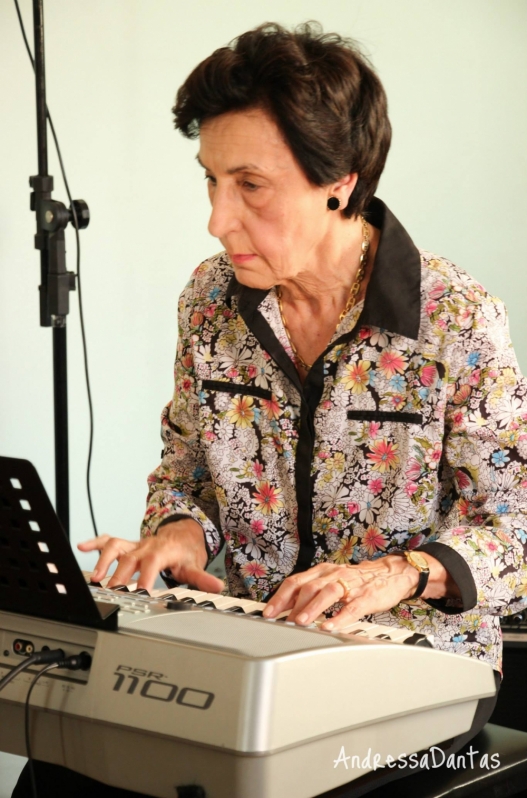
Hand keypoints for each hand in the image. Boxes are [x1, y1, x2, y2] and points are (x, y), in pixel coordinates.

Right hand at [77, 519, 223, 593]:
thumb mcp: (195, 565)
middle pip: (130, 559)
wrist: (182, 533)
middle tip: (111, 591)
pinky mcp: (127, 545)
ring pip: (116, 547)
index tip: (140, 593)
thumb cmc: (185, 551)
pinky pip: (109, 541)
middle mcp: (146, 546)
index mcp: (162, 551)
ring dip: (104, 561)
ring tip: (95, 578)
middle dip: (120, 575)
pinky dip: (95, 543)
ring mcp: (134, 545)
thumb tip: (218, 586)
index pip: (153, 563)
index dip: (146, 577)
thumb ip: (203, 578)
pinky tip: (82, 547)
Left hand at [262, 556, 419, 630]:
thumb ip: (310, 590)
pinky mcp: (366, 597)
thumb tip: (285, 606)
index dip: (280, 597)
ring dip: (312, 607)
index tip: (268, 612)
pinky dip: (339, 617)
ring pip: (328, 593)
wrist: (390, 573)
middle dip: (292, 604)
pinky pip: (351, 607)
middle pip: (309, 586)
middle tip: (280, 620)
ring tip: (300, 621)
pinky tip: (329, 626)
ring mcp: (350, 585)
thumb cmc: (357, 580)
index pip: (296, 581)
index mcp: (323, 571)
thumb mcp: (330, 579)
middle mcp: (334, 575)